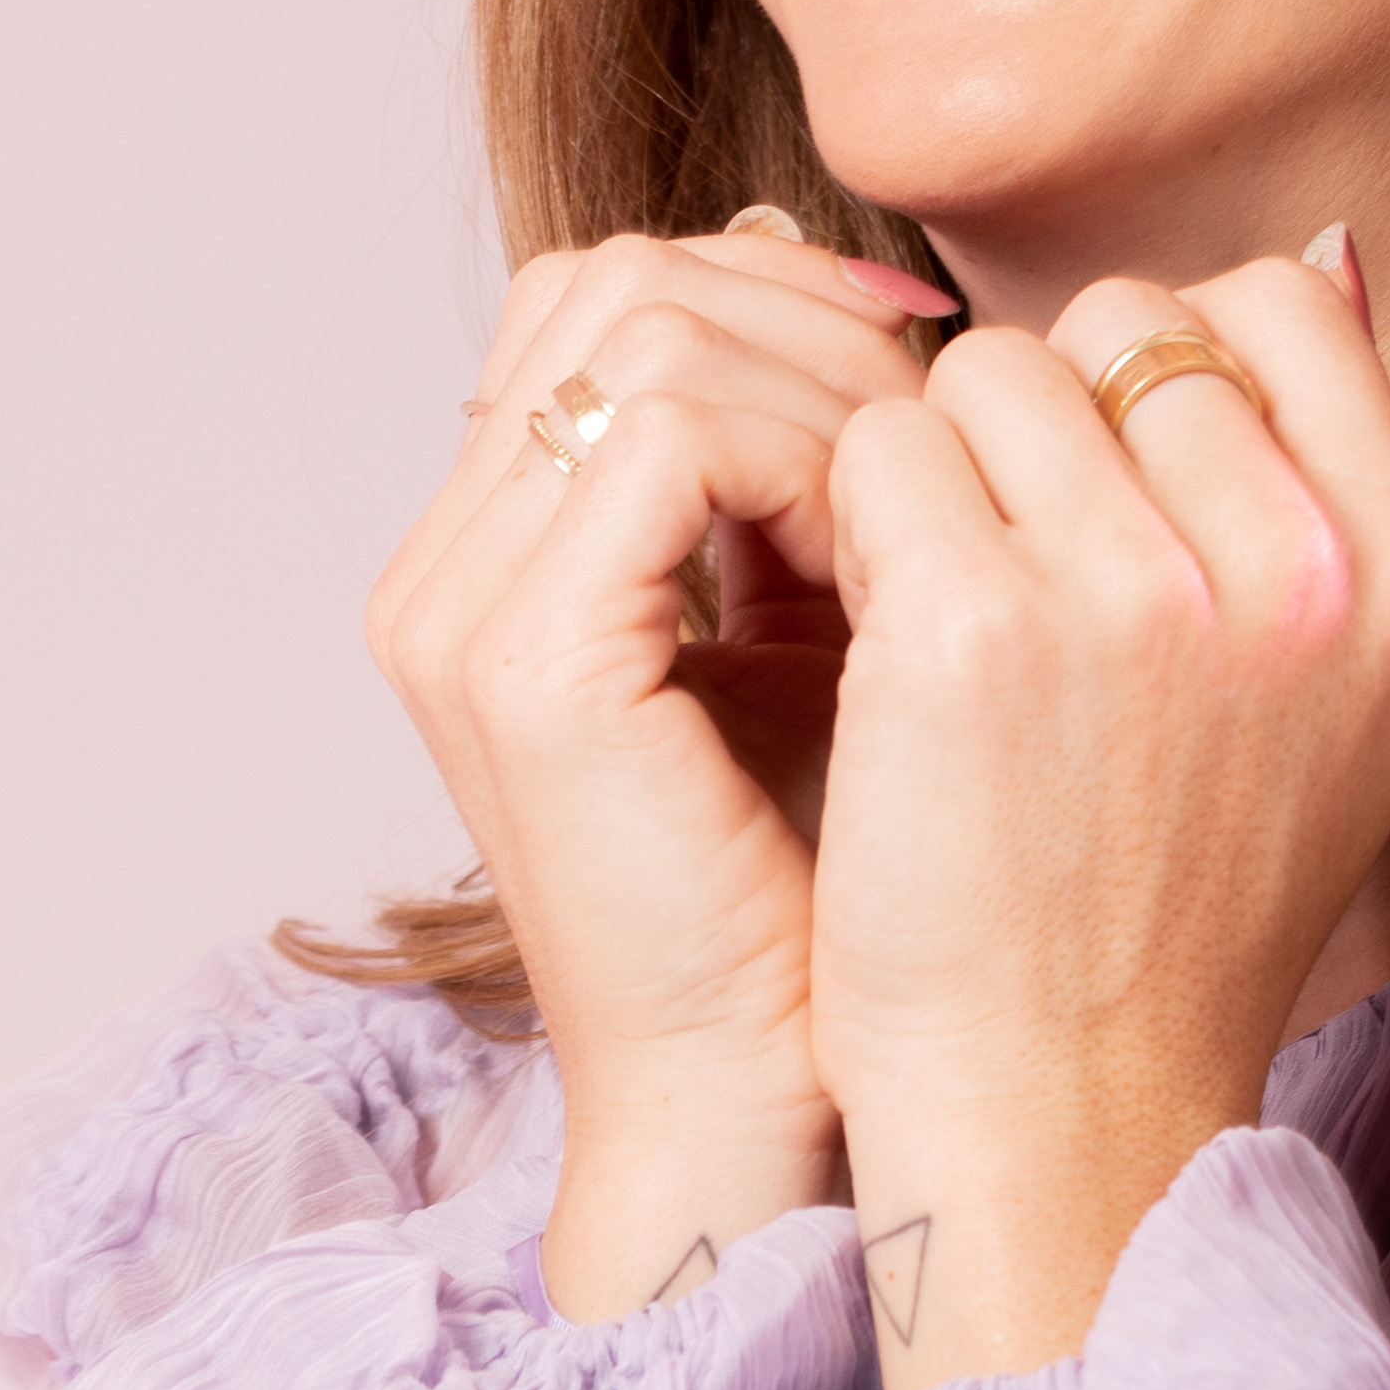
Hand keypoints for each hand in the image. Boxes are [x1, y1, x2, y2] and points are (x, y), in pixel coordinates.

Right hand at [367, 221, 946, 1314]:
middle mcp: (443, 571)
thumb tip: (878, 313)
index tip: (927, 374)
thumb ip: (809, 485)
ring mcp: (462, 613)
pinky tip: (896, 553)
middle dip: (807, 315)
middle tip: (945, 417)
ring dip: (824, 384)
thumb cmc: (836, 901)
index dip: (774, 291)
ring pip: (645, 329)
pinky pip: (672, 435)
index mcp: (490, 557)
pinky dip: (812, 458)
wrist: (771, 1107)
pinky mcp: (526, 664)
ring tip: (928, 498)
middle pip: (615, 281)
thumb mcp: (826, 637)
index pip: (606, 296)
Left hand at [810, 243, 1389, 1389]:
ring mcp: (1139, 592)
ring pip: (986, 374)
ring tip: (949, 610)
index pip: (1279, 303)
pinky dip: (853, 529)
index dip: (1169, 364)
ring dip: (940, 465)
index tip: (1116, 476)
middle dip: (1048, 415)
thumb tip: (1317, 255)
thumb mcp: (1346, 706)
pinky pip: (880, 452)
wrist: (1067, 1106)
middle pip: (1125, 324)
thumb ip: (1342, 495)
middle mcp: (1299, 571)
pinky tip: (873, 639)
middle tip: (1018, 561)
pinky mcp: (971, 627)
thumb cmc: (1181, 911)